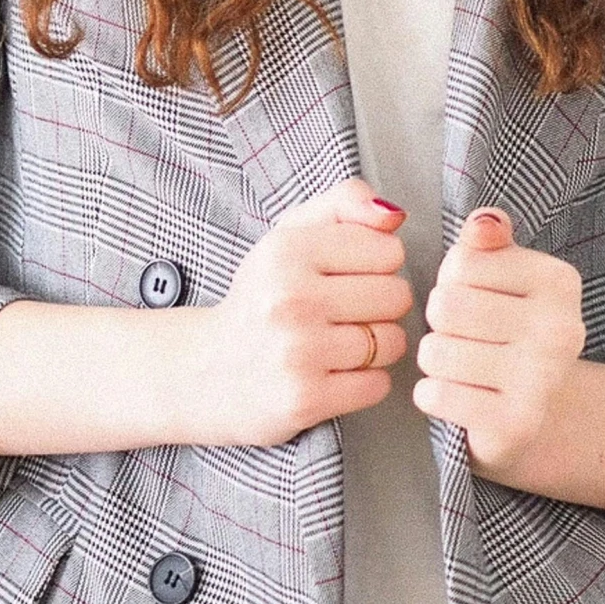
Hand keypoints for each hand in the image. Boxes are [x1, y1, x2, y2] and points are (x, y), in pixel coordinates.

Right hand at [201, 177, 414, 447]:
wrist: (207, 370)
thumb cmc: (263, 296)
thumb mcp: (291, 233)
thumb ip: (345, 203)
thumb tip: (394, 214)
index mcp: (288, 250)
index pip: (389, 251)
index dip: (377, 264)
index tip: (349, 275)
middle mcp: (291, 299)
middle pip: (396, 296)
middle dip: (381, 305)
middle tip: (346, 312)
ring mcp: (298, 353)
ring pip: (392, 342)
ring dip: (377, 346)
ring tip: (341, 342)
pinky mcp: (305, 400)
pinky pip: (379, 385)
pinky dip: (367, 381)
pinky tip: (336, 373)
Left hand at [411, 206, 586, 478]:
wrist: (538, 414)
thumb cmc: (507, 328)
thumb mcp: (502, 274)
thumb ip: (488, 240)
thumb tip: (483, 222)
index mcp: (560, 281)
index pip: (462, 262)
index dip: (451, 279)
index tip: (473, 296)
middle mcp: (561, 329)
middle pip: (445, 306)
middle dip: (440, 321)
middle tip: (463, 335)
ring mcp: (542, 381)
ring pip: (435, 351)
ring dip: (434, 359)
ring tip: (461, 364)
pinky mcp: (515, 425)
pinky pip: (435, 395)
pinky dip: (431, 395)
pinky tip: (457, 395)